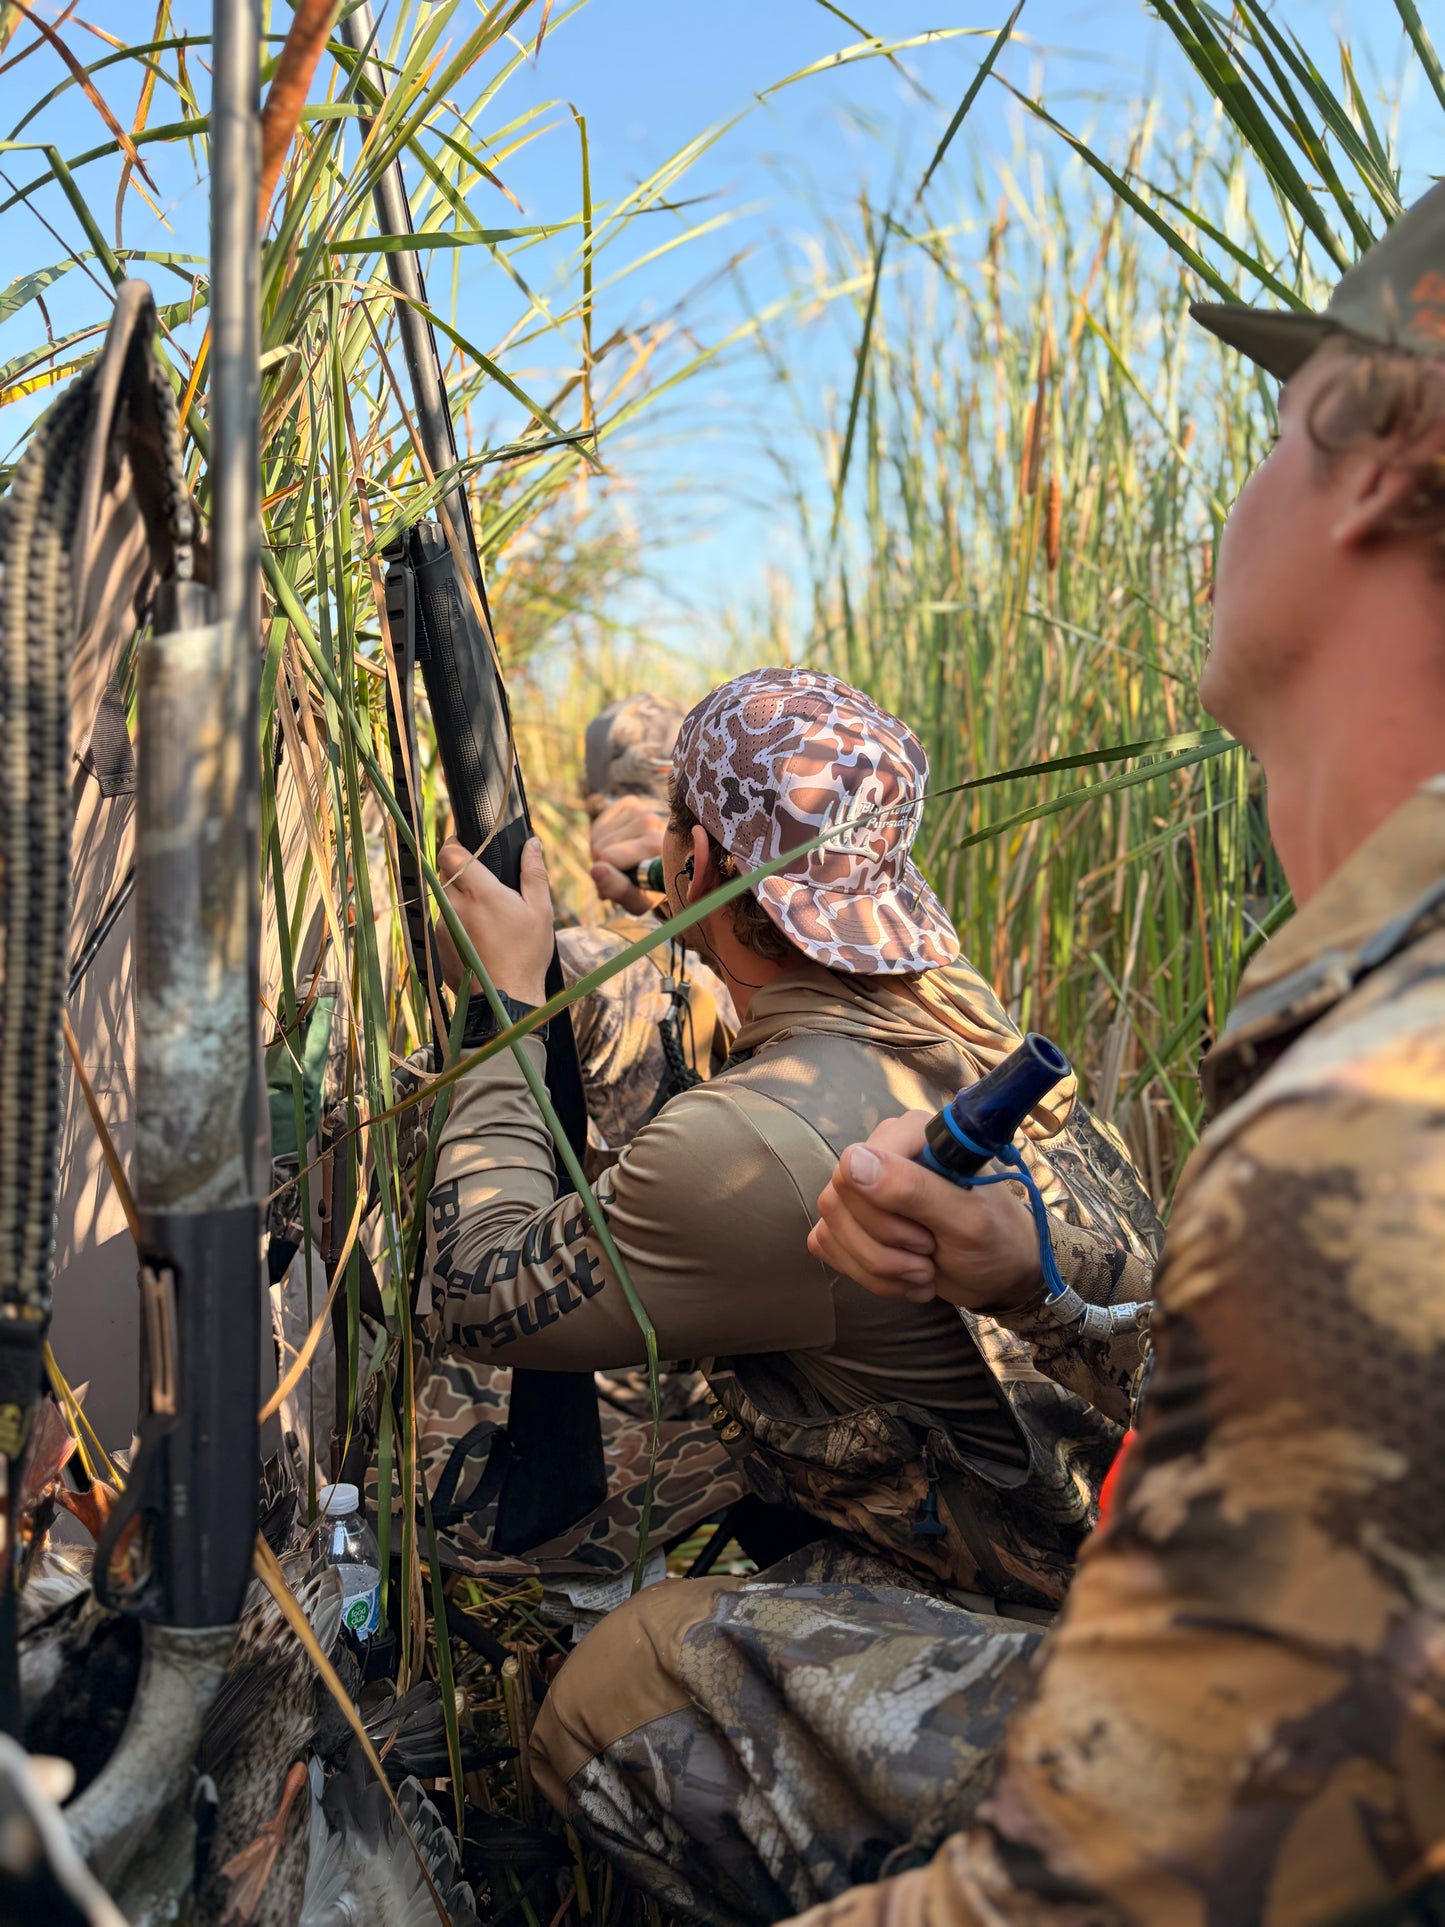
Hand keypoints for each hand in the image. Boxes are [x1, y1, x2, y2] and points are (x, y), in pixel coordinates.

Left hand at [434, 834, 552, 1005]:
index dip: (457, 845)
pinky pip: (442, 922)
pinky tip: (478, 939)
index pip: (451, 853)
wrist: (504, 1000)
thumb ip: (534, 873)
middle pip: (446, 873)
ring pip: (444, 898)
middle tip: (485, 886)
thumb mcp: (540, 911)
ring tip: (486, 919)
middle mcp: (455, 906)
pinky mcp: (436, 944)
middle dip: (462, 873)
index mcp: (480, 892)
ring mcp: (441, 926)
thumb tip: (532, 843)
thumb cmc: (526, 956)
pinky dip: (456, 923)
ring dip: (460, 900)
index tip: (468, 847)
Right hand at [589, 795, 666, 913]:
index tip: (627, 883)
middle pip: (601, 848)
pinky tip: (618, 844)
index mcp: (663, 849)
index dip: (608, 875)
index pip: (609, 857)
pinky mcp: (631, 802)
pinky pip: (598, 824)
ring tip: (622, 859)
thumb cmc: (648, 888)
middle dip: (604, 864)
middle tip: (624, 871)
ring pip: (598, 838)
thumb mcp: (636, 900)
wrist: (658, 867)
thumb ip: (617, 889)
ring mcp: (643, 810)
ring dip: (602, 852)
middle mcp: (656, 824)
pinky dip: (601, 837)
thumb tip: (596, 869)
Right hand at [807, 1110, 1041, 1312]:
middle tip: (929, 1253)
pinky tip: (905, 1277)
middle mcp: (881, 1152)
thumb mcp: (966, 1219)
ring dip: (879, 1267)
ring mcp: (862, 1189)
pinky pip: (827, 1246)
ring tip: (923, 1271)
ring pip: (830, 1228)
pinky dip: (868, 1276)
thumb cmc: (996, 1239)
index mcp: (911, 1134)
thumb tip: (853, 1162)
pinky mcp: (851, 1222)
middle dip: (885, 1246)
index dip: (882, 1212)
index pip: (855, 1164)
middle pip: (837, 1199)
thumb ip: (915, 1189)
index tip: (927, 1234)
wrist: (1000, 1274)